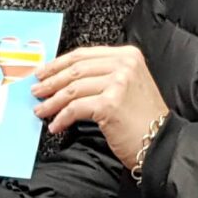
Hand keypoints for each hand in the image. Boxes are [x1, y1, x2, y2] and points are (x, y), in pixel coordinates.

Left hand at [33, 44, 169, 169]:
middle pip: (76, 69)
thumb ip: (103, 76)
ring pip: (73, 89)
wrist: (161, 142)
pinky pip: (76, 108)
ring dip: (52, 101)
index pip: (84, 55)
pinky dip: (62, 118)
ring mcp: (118, 82)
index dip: (59, 64)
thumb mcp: (128, 87)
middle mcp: (124, 65)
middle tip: (36, 91)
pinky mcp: (110, 103)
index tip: (43, 72)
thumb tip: (66, 80)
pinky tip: (56, 126)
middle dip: (51, 81)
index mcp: (128, 55)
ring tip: (41, 111)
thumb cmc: (142, 120)